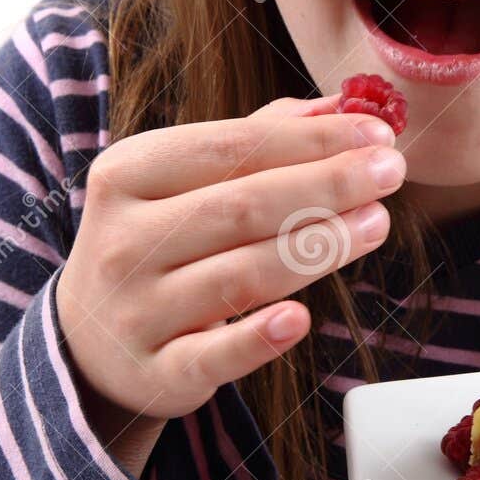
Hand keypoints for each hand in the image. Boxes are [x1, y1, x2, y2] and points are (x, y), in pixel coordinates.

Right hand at [56, 93, 406, 426]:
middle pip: (242, 207)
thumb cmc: (159, 239)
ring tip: (376, 223)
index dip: (311, 140)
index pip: (233, 147)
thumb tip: (343, 106)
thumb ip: (259, 140)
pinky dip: (257, 339)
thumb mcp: (184, 181)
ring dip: (318, 249)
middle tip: (391, 172)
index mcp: (129, 174)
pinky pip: (213, 356)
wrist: (89, 336)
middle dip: (326, 186)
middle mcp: (125, 240)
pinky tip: (300, 319)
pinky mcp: (157, 372)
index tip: (376, 134)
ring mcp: (137, 311)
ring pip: (240, 276)